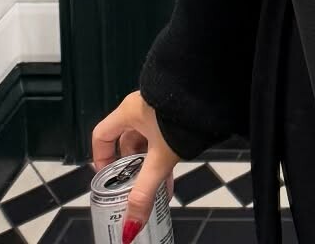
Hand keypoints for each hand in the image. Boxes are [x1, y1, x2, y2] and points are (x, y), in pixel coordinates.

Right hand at [91, 92, 177, 240]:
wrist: (213, 91)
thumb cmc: (181, 116)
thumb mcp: (160, 159)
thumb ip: (144, 192)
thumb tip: (131, 224)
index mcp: (128, 111)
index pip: (101, 135)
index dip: (100, 158)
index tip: (106, 178)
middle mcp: (141, 106)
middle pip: (125, 142)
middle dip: (130, 168)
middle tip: (133, 189)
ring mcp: (159, 107)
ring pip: (146, 141)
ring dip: (148, 165)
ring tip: (154, 187)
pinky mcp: (175, 111)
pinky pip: (161, 137)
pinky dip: (162, 156)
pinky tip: (170, 175)